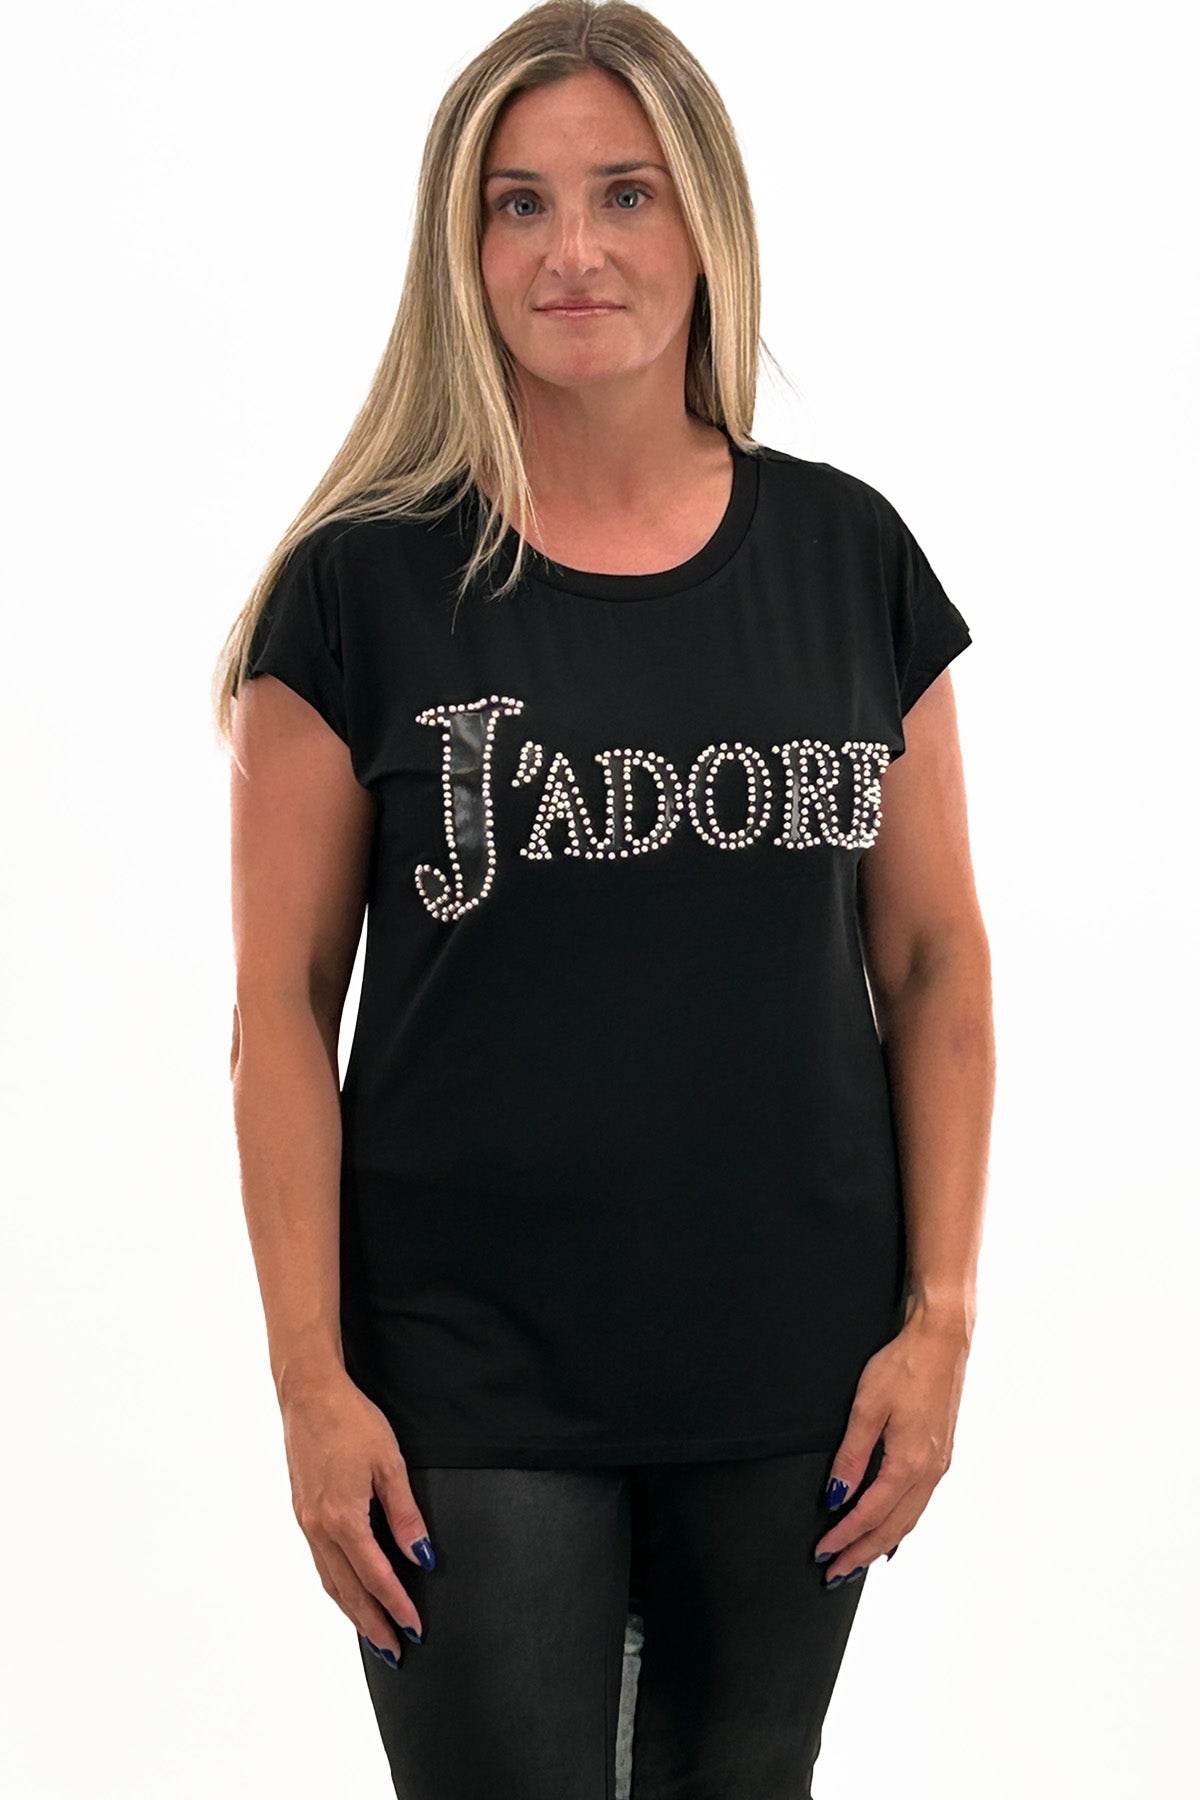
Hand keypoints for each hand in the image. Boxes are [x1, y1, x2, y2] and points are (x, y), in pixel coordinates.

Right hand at [281, 1369, 435, 1659]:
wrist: (308, 1394)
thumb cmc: (353, 1422)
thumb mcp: (390, 1464)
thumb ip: (405, 1515)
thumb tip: (423, 1557)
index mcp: (344, 1519)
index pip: (376, 1577)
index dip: (398, 1607)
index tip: (416, 1631)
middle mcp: (319, 1528)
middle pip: (348, 1591)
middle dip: (372, 1624)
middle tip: (394, 1653)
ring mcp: (306, 1522)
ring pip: (330, 1581)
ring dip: (352, 1611)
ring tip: (373, 1634)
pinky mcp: (301, 1512)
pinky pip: (320, 1562)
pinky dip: (336, 1586)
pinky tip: (349, 1591)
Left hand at [813, 1301, 969, 1582]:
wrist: (942, 1341)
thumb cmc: (905, 1366)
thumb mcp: (867, 1408)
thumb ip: (851, 1457)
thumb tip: (836, 1496)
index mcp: (909, 1463)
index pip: (870, 1515)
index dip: (844, 1537)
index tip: (822, 1552)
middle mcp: (929, 1472)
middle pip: (892, 1528)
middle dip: (861, 1553)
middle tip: (835, 1573)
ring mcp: (938, 1466)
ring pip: (908, 1520)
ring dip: (880, 1544)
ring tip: (857, 1560)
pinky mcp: (940, 1455)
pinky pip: (918, 1504)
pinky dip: (901, 1525)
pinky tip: (891, 1531)